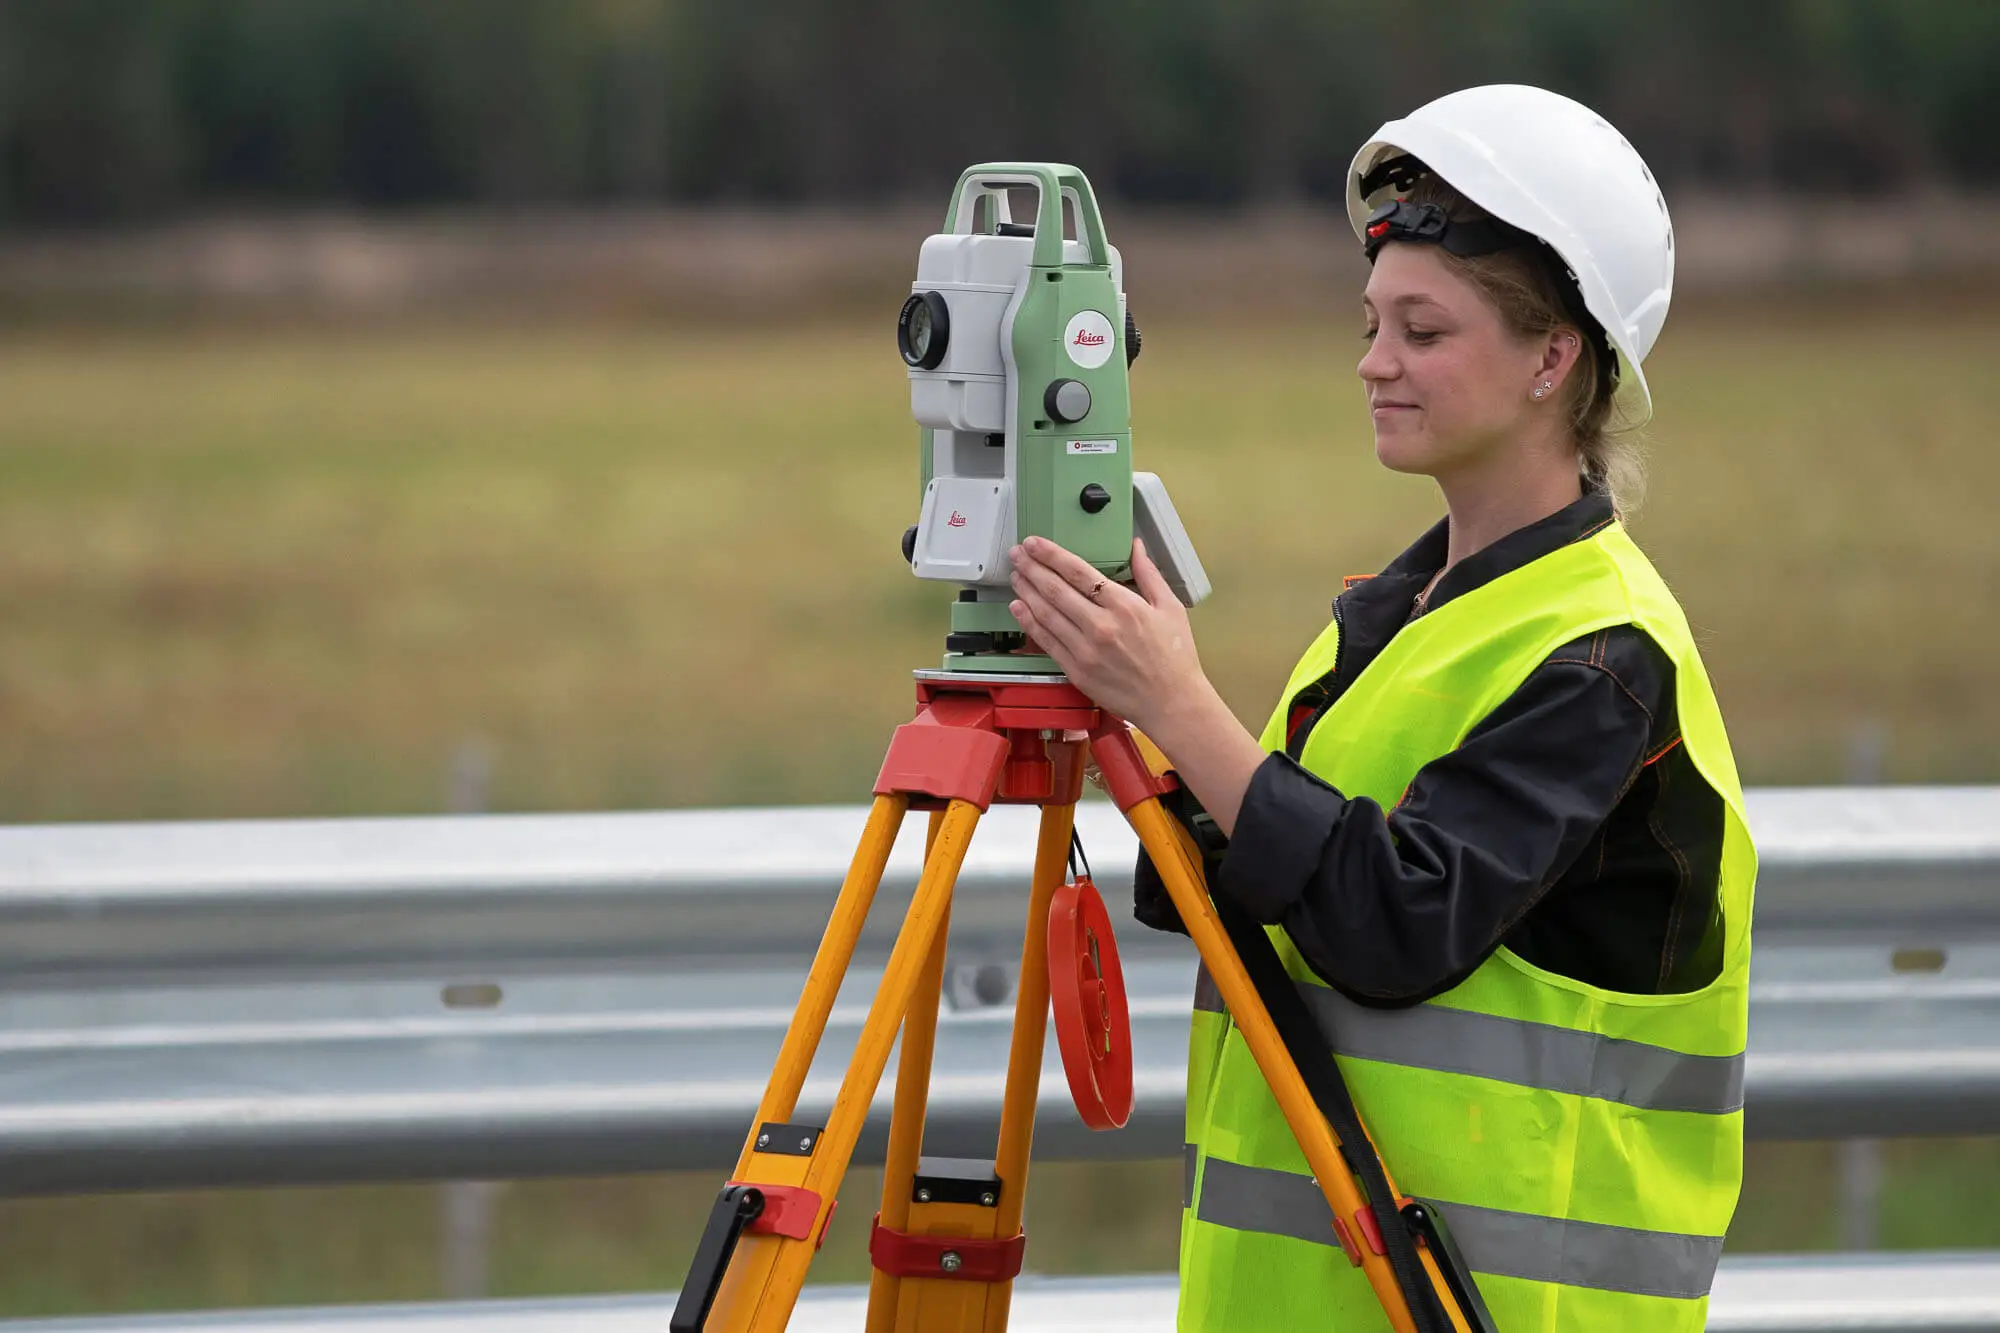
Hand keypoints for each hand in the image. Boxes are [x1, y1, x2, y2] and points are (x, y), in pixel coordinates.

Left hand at [1008, 535, 1205, 732]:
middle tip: (1017, 554)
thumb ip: (1149, 573)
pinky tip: (1019, 607)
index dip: (1051, 554)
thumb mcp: (1170, 607)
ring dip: (1026, 591)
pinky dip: (1029, 622)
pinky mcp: (1077, 671)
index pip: (1078, 572)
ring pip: (1046, 614)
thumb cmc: (1175, 658)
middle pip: (1055, 590)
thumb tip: (1136, 546)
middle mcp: (1101, 626)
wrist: (1172, 703)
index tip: (1035, 543)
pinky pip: (1047, 642)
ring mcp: (1085, 650)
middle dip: (1032, 568)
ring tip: (1015, 575)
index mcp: (1124, 606)